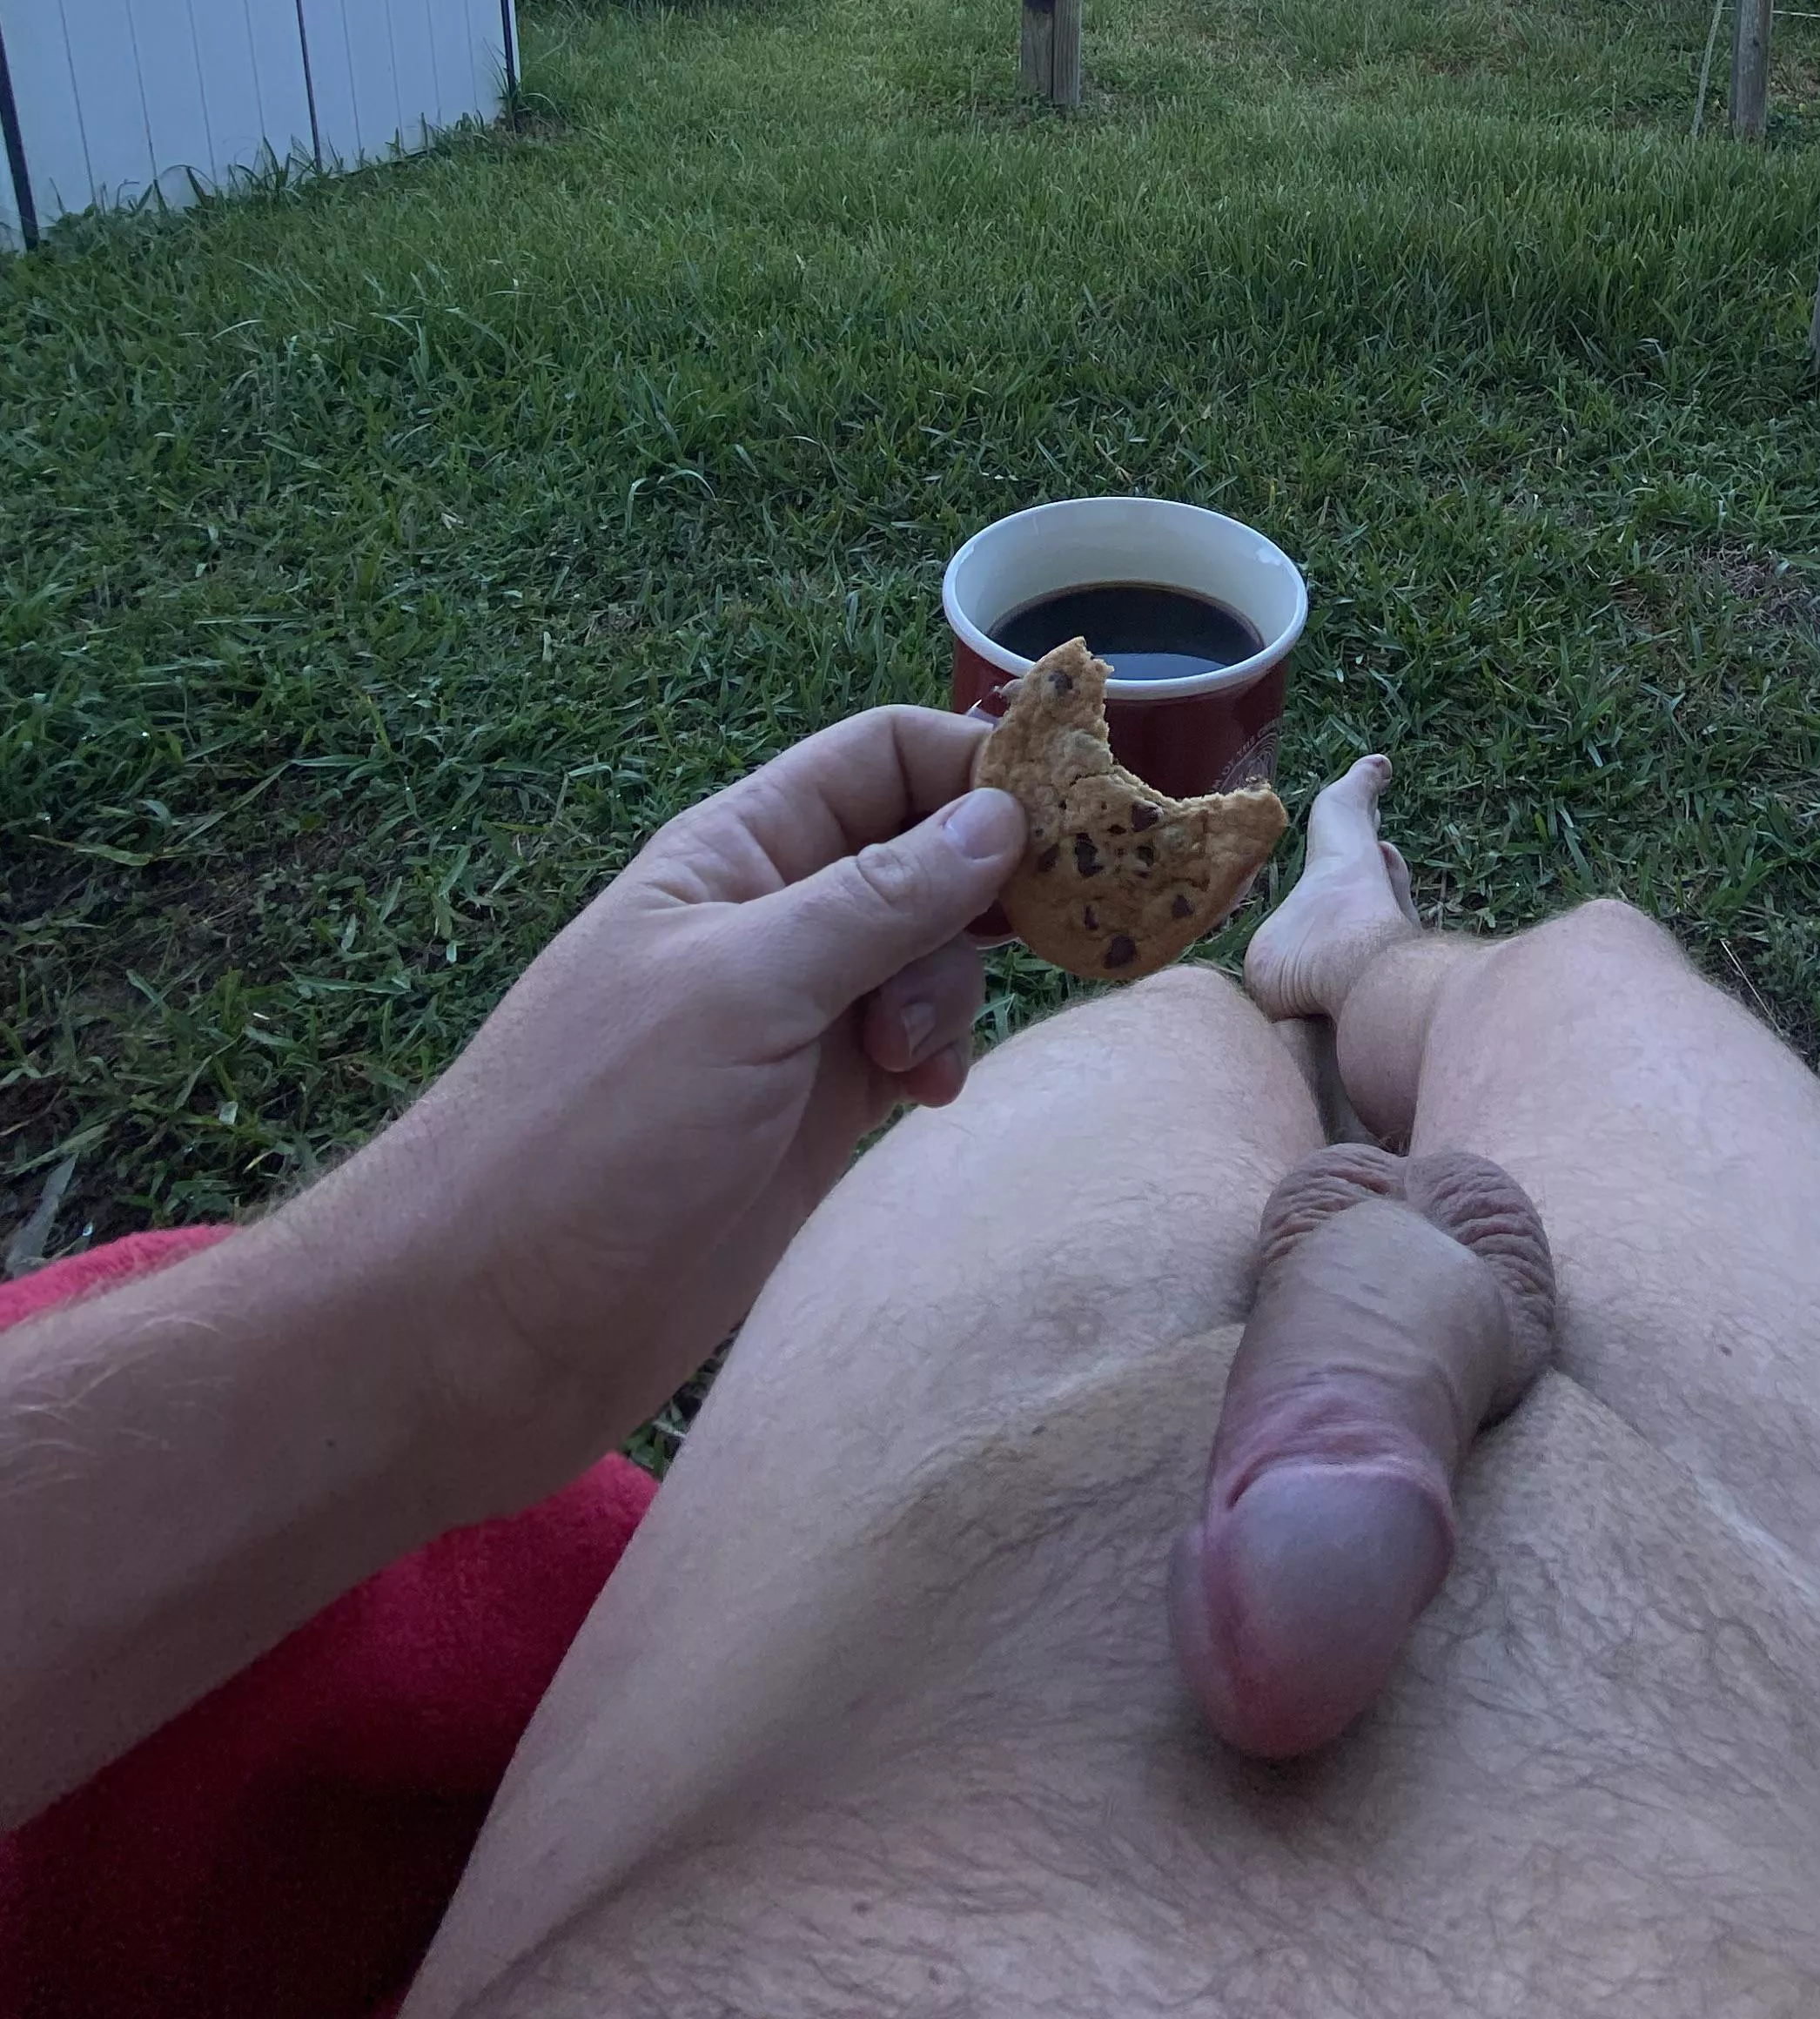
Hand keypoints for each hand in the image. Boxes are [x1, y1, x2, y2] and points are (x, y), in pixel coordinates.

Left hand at [319, 706, 1024, 1512]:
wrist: (478, 1334)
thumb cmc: (587, 1139)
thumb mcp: (741, 991)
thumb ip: (876, 899)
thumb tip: (1001, 813)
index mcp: (733, 854)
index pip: (882, 755)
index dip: (978, 767)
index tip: (1072, 820)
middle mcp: (769, 921)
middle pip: (924, 849)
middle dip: (993, 883)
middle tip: (1050, 938)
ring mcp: (792, 1024)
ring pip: (929, 954)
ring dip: (956, 988)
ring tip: (916, 1062)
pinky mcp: (809, 1119)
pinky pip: (912, 1046)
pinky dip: (942, 1054)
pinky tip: (929, 1095)